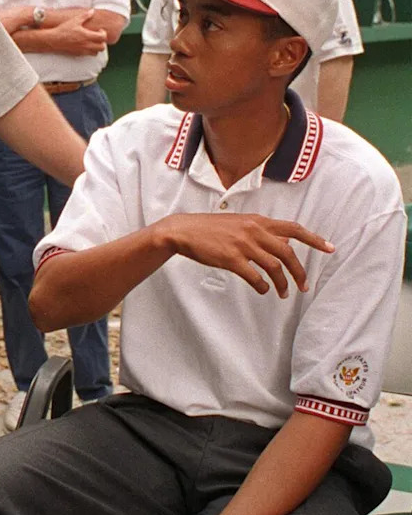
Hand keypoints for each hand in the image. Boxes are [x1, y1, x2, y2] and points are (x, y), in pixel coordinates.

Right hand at [47, 11, 107, 53]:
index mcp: (87, 36)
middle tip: (98, 37)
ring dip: (97, 48)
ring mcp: (82, 50)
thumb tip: (92, 11)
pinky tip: (85, 45)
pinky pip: (88, 55)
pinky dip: (90, 51)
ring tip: (93, 41)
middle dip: (102, 42)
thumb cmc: (64, 29)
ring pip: (96, 53)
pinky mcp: (78, 54)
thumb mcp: (75, 20)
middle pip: (102, 47)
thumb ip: (85, 16)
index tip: (99, 30)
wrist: (54, 39)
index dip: (104, 33)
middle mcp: (86, 45)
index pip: (103, 38)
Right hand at [158, 213, 333, 297]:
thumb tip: (282, 241)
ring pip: (274, 266)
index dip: (314, 239)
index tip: (330, 248)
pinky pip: (255, 276)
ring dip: (282, 283)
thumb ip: (260, 230)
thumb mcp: (239, 222)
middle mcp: (254, 230)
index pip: (293, 228)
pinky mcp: (231, 258)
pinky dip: (263, 286)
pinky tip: (263, 290)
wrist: (184, 230)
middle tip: (304, 286)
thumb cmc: (210, 228)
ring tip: (283, 293)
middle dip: (300, 271)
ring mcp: (243, 244)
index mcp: (257, 221)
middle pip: (288, 252)